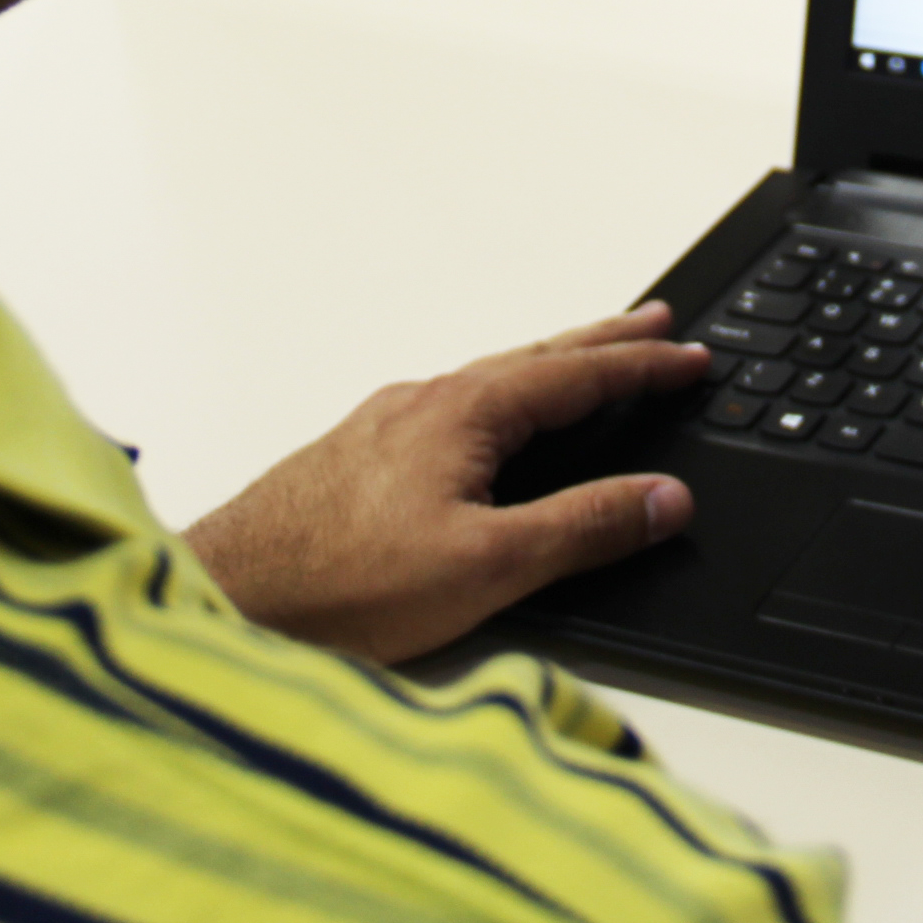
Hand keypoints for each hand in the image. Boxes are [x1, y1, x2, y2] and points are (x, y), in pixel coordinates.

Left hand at [182, 305, 704, 664]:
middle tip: (656, 326)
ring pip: (490, 384)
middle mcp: (422, 403)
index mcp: (463, 412)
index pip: (576, 375)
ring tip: (588, 367)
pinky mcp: (359, 459)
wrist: (229, 596)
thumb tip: (663, 500)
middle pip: (534, 362)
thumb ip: (583, 528)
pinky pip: (455, 410)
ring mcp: (386, 427)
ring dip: (550, 371)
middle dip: (603, 345)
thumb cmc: (339, 583)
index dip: (642, 367)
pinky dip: (503, 403)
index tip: (693, 357)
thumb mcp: (487, 564)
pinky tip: (494, 430)